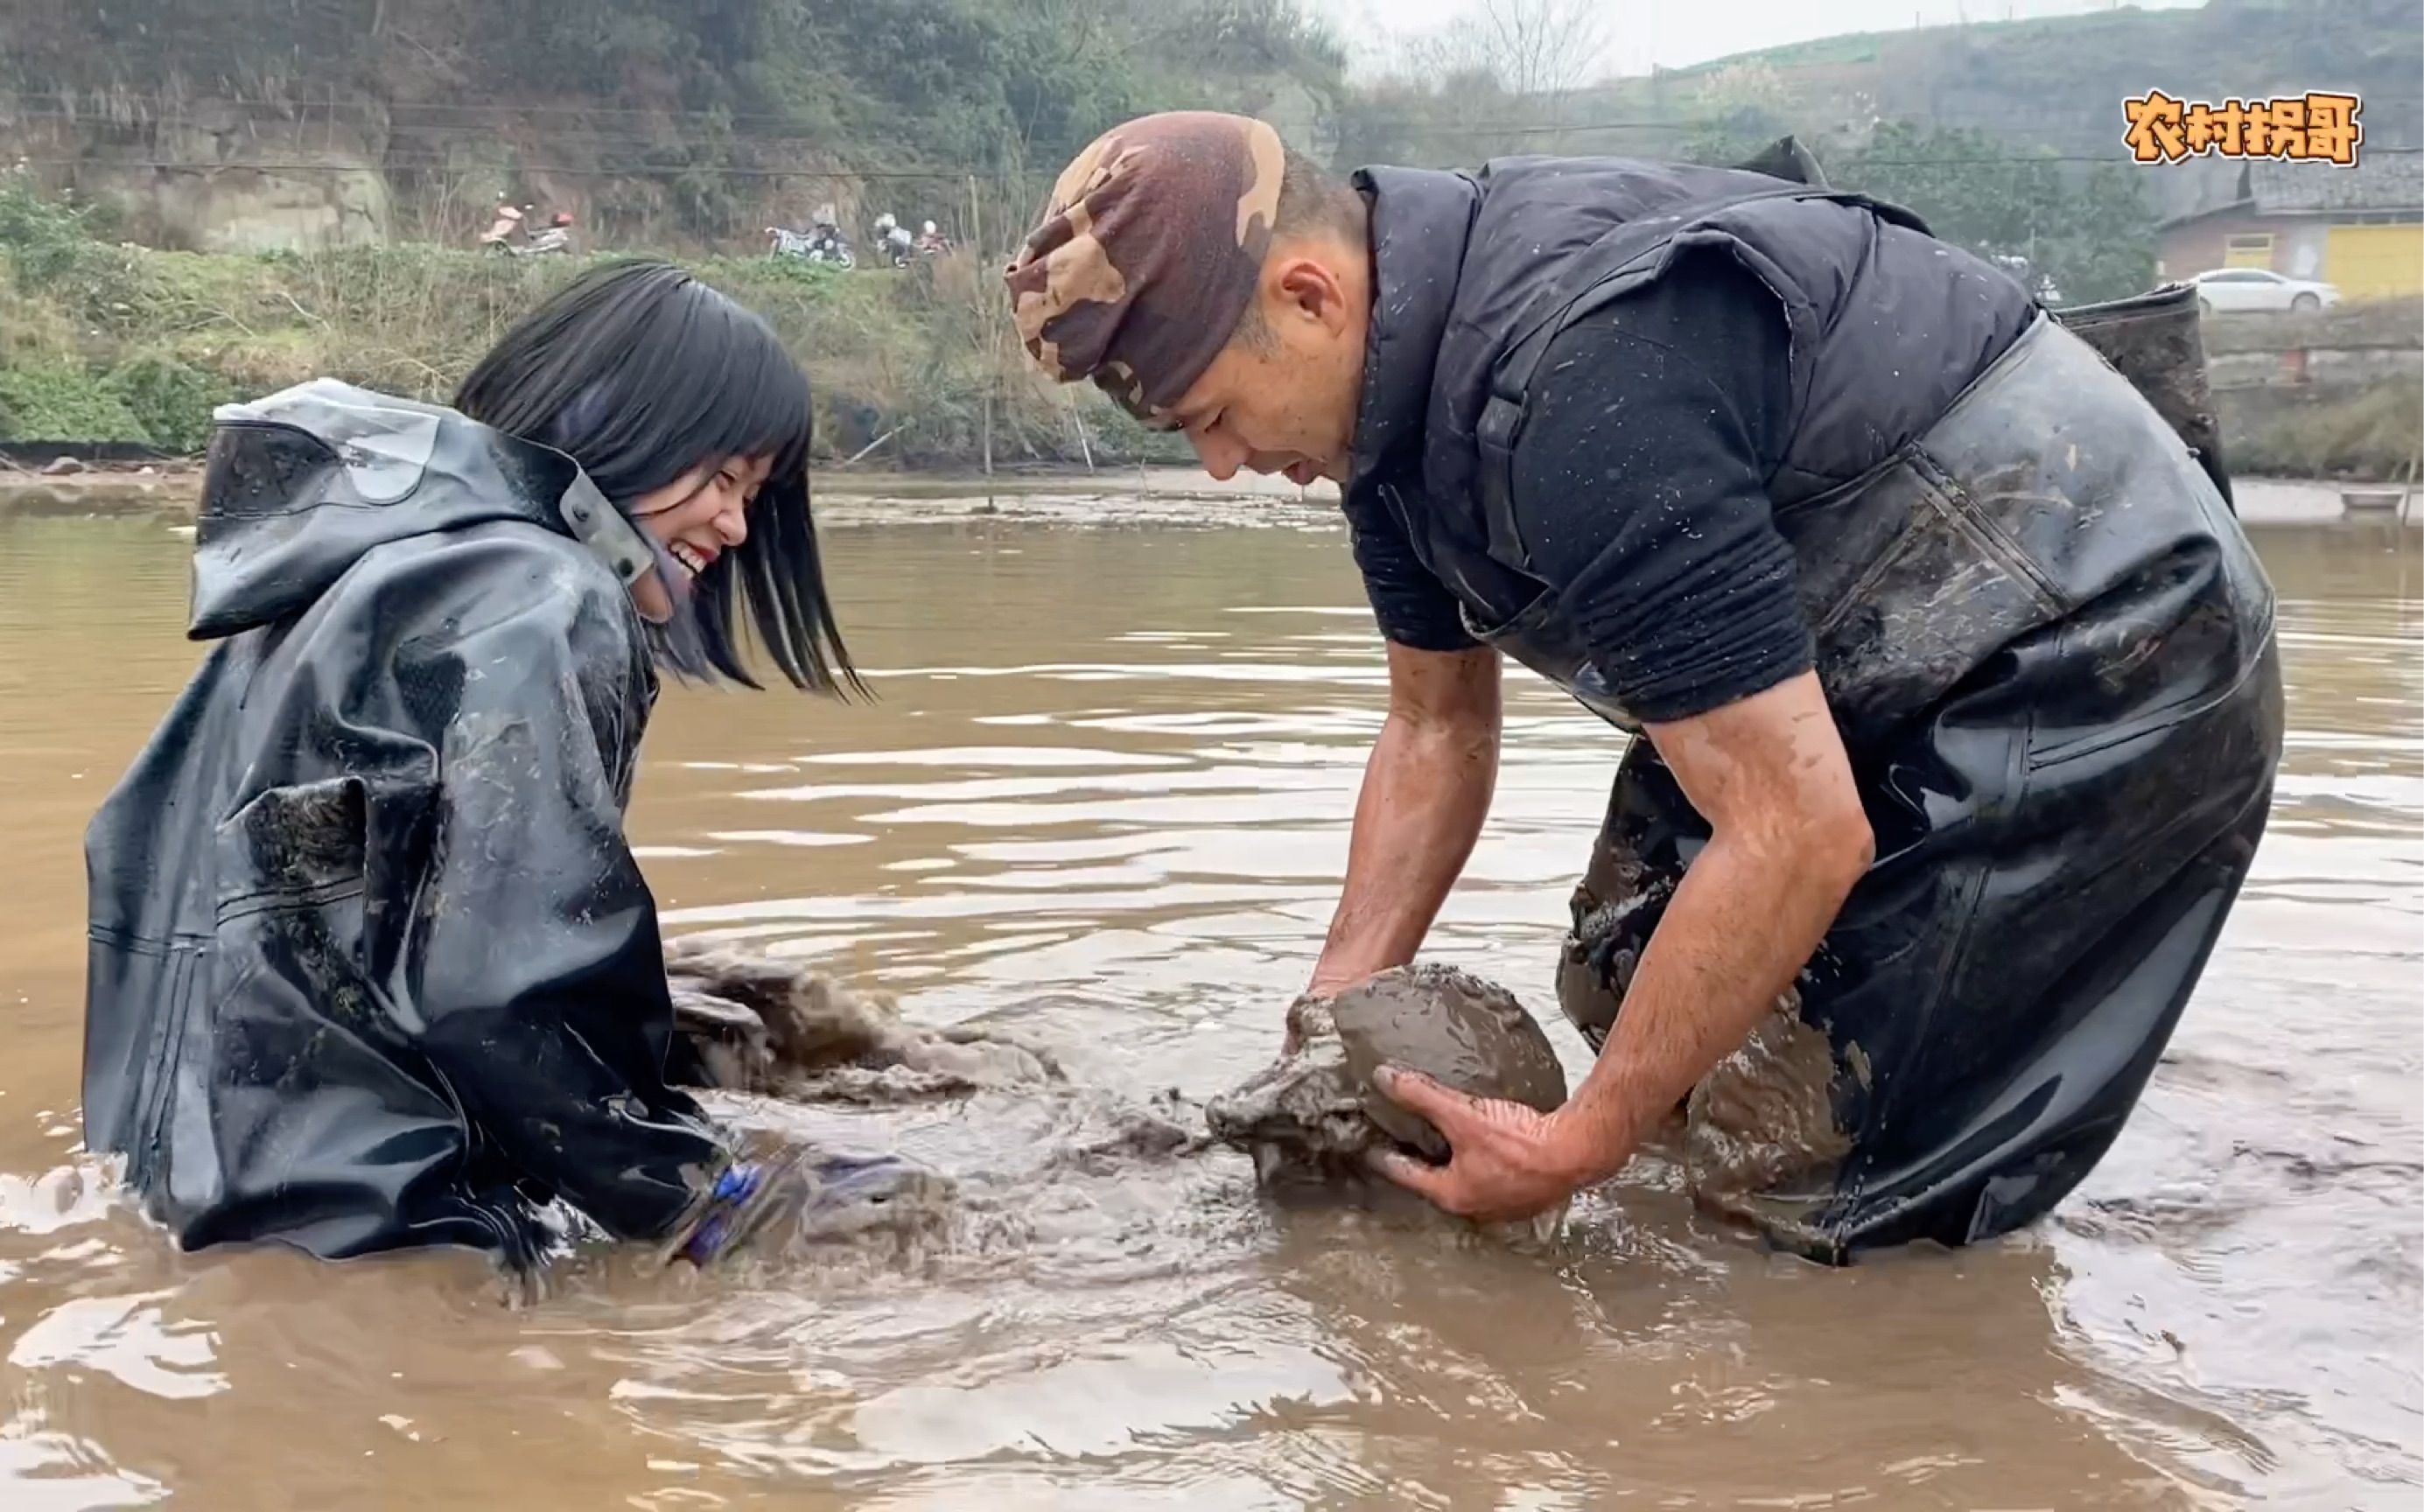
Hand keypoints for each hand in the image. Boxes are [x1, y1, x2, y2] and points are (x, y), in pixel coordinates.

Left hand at [1364, 1065, 1613, 1223]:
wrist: (1577, 1153)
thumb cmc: (1520, 1143)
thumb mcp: (1462, 1114)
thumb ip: (1422, 1096)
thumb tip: (1385, 1078)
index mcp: (1451, 1194)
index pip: (1407, 1175)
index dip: (1387, 1158)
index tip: (1374, 1151)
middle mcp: (1475, 1207)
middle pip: (1437, 1183)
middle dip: (1423, 1164)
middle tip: (1409, 1145)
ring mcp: (1503, 1206)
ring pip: (1468, 1184)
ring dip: (1456, 1167)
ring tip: (1449, 1146)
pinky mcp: (1527, 1197)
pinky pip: (1495, 1181)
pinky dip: (1485, 1166)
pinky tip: (1491, 1149)